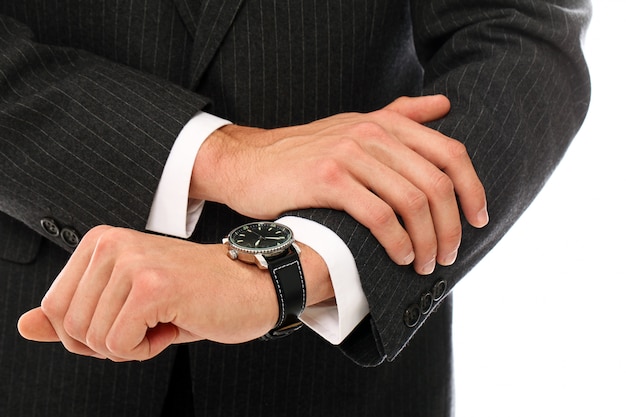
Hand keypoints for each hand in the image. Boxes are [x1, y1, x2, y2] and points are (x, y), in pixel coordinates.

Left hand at [17, 226, 331, 360]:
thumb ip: (74, 314)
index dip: (89, 331)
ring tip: (165, 318)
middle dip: (108, 341)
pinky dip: (146, 349)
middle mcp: (112, 244)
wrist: (253, 287)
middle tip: (150, 321)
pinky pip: (118, 346)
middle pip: (68, 326)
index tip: (129, 317)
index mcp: (102, 242)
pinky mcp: (152, 286)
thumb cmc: (197, 294)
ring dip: (130, 345)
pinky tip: (174, 324)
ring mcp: (132, 263)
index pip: (53, 307)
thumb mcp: (127, 304)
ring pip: (92, 339)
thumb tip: (25, 326)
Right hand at [191, 95, 488, 274]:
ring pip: (411, 201)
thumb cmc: (304, 154)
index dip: (473, 189)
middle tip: (447, 256)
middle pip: (436, 183)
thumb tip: (444, 105)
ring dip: (426, 241)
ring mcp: (349, 154)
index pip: (450, 153)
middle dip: (450, 227)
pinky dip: (396, 242)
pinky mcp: (327, 179)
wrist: (248, 162)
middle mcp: (372, 133)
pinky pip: (378, 215)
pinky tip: (399, 258)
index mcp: (386, 123)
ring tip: (424, 264)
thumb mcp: (354, 126)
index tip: (478, 220)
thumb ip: (400, 114)